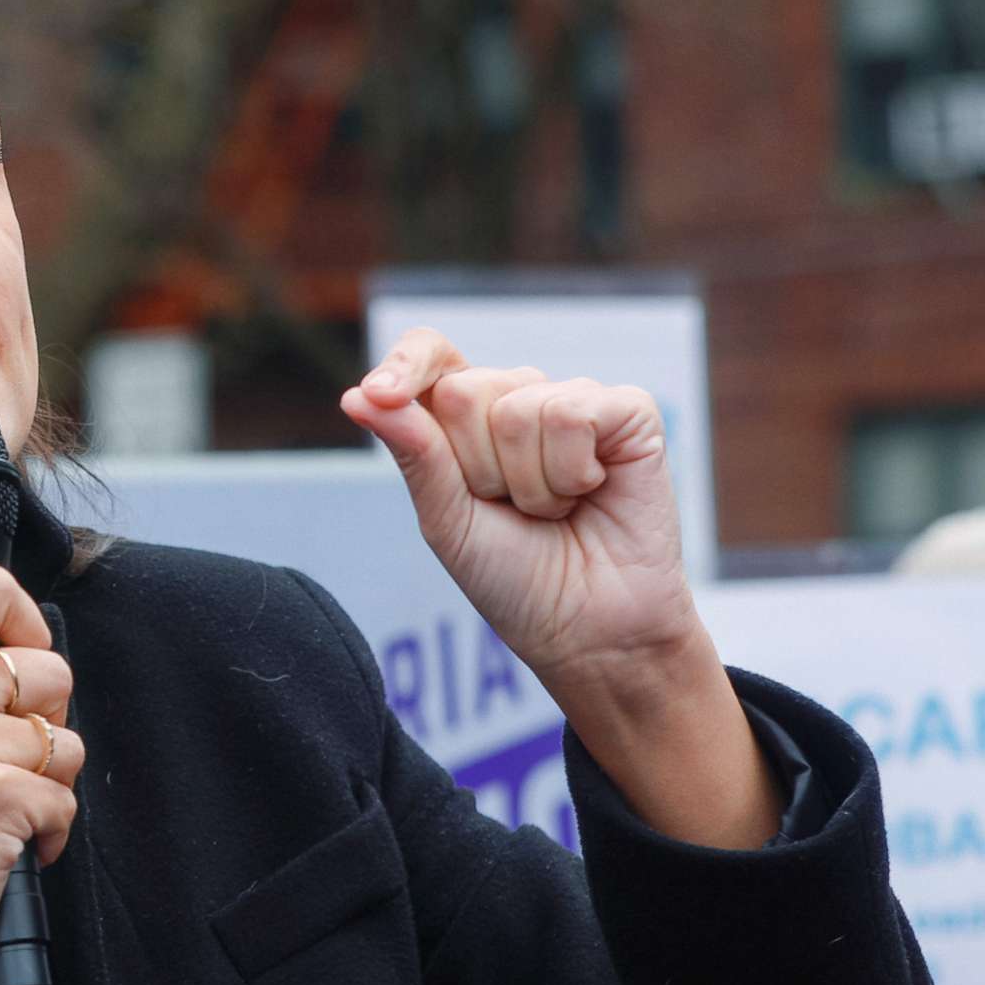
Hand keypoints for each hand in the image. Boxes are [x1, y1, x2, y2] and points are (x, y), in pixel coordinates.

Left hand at [340, 326, 699, 682]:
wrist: (588, 631)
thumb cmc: (515, 578)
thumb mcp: (447, 521)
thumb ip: (414, 453)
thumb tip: (357, 396)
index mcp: (467, 417)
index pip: (431, 353)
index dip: (406, 363)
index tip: (379, 394)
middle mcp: (520, 397)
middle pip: (463, 391)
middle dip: (476, 469)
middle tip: (509, 510)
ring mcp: (575, 399)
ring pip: (517, 409)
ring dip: (528, 485)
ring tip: (554, 512)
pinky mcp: (628, 412)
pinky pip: (572, 414)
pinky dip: (570, 472)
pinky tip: (590, 492)